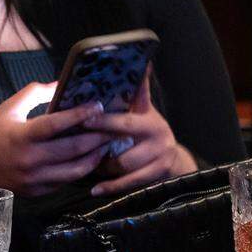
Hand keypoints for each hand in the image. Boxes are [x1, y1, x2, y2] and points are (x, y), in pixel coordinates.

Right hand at [0, 82, 110, 196]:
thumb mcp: (6, 109)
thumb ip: (33, 94)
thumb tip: (59, 84)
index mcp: (21, 136)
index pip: (57, 124)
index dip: (80, 114)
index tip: (97, 105)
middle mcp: (30, 160)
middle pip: (73, 149)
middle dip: (97, 137)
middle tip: (114, 126)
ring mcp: (34, 179)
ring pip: (75, 171)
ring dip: (95, 157)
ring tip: (107, 145)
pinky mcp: (36, 192)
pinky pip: (65, 182)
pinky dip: (80, 171)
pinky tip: (89, 160)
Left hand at [83, 73, 196, 195]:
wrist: (173, 158)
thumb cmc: (148, 130)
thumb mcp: (144, 109)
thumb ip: (138, 90)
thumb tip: (143, 62)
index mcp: (150, 119)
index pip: (125, 120)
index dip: (104, 120)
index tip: (84, 119)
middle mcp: (157, 136)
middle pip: (124, 142)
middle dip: (100, 142)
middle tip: (78, 142)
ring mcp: (159, 157)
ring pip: (123, 163)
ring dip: (103, 164)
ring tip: (85, 162)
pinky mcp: (157, 175)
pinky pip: (130, 183)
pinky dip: (111, 187)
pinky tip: (96, 189)